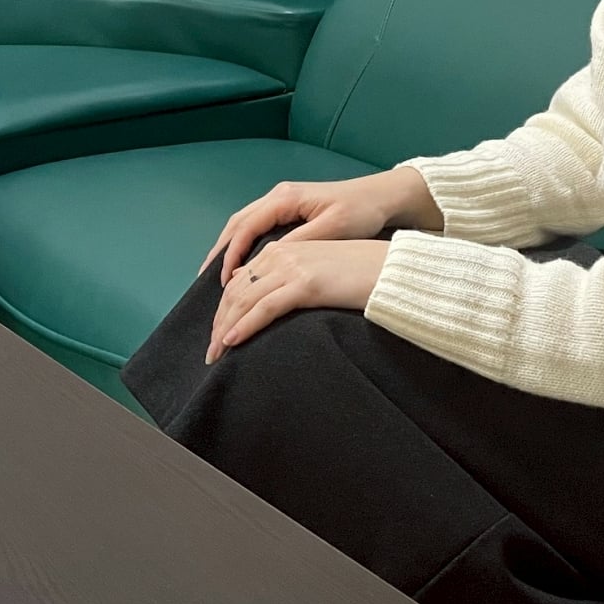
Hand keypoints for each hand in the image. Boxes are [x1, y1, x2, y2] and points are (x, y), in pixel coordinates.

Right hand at [203, 166, 440, 285]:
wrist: (383, 197)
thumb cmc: (361, 212)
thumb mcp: (331, 229)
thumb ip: (299, 244)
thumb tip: (266, 261)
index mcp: (284, 199)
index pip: (246, 228)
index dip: (231, 255)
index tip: (223, 282)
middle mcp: (277, 197)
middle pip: (237, 224)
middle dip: (219, 252)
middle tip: (204, 281)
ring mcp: (281, 202)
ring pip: (243, 225)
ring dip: (227, 249)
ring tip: (214, 276)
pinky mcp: (289, 210)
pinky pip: (255, 227)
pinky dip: (241, 245)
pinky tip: (239, 264)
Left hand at [207, 239, 389, 363]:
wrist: (392, 269)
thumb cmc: (360, 274)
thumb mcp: (318, 271)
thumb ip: (290, 279)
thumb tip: (265, 299)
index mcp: (282, 250)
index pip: (240, 281)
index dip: (225, 308)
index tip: (218, 333)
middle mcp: (281, 255)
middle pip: (237, 291)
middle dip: (219, 322)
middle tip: (211, 351)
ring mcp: (292, 268)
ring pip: (245, 300)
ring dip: (225, 329)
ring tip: (215, 353)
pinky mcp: (306, 284)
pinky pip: (265, 308)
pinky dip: (244, 326)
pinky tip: (232, 341)